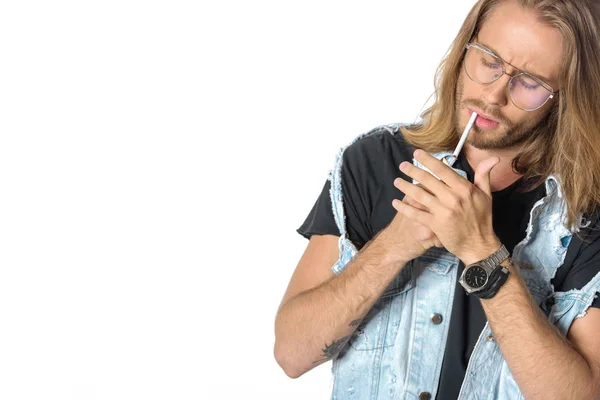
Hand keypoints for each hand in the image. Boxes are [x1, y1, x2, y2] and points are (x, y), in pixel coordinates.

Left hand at [392, 149, 501, 264]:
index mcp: (464, 188)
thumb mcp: (486, 195)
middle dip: (413, 171)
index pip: (442, 170)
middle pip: (428, 180)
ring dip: (406, 187)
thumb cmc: (482, 219)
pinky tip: (395, 202)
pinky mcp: (436, 224)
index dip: (428, 160)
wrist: (479, 245)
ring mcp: (443, 211)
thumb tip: (492, 158)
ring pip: (420, 195)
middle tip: (402, 165)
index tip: (417, 154)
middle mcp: (453, 198)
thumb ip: (484, 175)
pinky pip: (416, 214)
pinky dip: (404, 208)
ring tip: (397, 181)